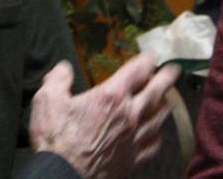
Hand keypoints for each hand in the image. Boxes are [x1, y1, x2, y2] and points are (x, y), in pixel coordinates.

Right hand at [29, 53, 180, 177]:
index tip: (151, 56)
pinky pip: (154, 146)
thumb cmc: (56, 140)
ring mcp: (134, 138)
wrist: (63, 177)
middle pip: (157, 91)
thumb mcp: (47, 101)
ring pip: (160, 118)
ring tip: (169, 99)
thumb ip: (57, 80)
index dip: (147, 60)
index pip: (137, 70)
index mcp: (111, 96)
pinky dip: (158, 137)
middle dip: (168, 78)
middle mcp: (129, 114)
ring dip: (166, 105)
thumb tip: (64, 67)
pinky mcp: (134, 159)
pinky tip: (156, 135)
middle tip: (175, 70)